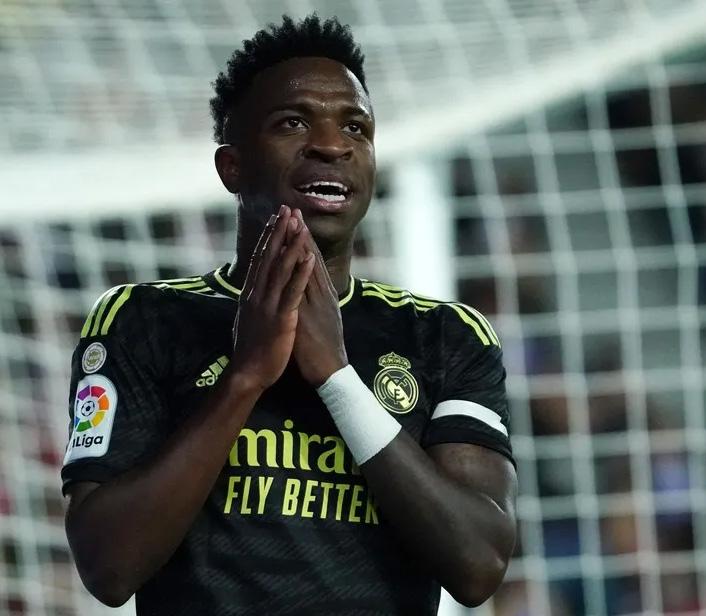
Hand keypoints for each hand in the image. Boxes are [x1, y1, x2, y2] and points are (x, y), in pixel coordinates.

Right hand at [230, 206, 314, 391]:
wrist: (247, 373)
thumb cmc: (250, 349)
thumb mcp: (248, 318)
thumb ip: (251, 301)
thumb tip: (250, 289)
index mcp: (250, 294)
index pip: (260, 258)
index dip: (268, 236)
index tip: (276, 218)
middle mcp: (257, 294)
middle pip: (269, 256)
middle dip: (279, 231)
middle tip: (287, 209)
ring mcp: (268, 305)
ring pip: (281, 268)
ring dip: (291, 245)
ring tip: (301, 225)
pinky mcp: (281, 318)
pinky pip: (293, 291)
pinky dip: (301, 273)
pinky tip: (309, 257)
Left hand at [290, 213, 347, 386]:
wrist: (330, 371)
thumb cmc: (320, 349)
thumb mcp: (315, 319)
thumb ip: (307, 302)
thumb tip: (297, 289)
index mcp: (321, 295)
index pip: (309, 262)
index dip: (300, 241)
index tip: (292, 221)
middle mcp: (321, 294)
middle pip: (310, 259)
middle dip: (300, 234)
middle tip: (292, 211)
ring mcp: (318, 303)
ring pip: (310, 269)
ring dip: (302, 245)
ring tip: (295, 223)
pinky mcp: (312, 314)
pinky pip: (308, 289)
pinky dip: (306, 271)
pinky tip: (302, 255)